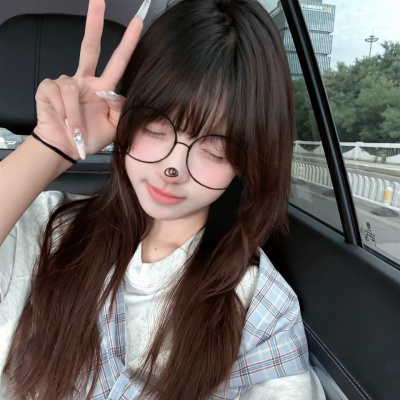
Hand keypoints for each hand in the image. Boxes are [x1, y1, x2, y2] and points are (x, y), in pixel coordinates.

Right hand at [33, 0, 147, 159]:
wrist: (66, 149)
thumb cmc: (90, 137)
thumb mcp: (113, 127)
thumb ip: (120, 109)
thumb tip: (117, 92)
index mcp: (102, 88)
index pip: (117, 62)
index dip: (128, 44)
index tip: (138, 24)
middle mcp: (85, 80)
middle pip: (90, 47)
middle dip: (94, 23)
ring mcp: (66, 81)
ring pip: (73, 88)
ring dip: (76, 113)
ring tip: (75, 128)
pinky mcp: (49, 87)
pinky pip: (60, 94)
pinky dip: (65, 112)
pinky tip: (63, 119)